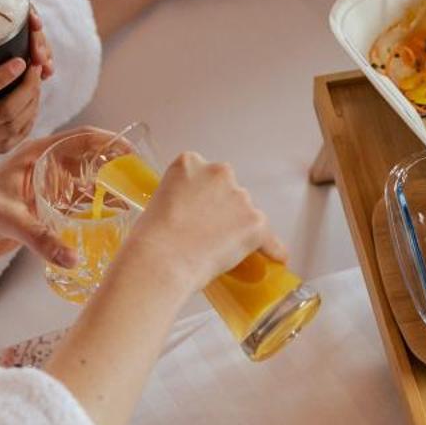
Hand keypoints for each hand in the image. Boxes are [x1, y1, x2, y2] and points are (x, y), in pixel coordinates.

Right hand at [0, 44, 42, 187]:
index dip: (4, 76)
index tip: (21, 60)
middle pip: (5, 113)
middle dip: (28, 89)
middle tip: (35, 68)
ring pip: (11, 131)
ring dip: (30, 108)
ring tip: (36, 85)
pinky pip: (5, 145)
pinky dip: (22, 128)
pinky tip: (29, 110)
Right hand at [115, 152, 284, 292]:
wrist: (161, 261)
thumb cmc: (150, 240)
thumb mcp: (156, 203)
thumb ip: (179, 200)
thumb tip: (189, 219)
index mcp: (189, 163)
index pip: (204, 174)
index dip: (201, 196)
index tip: (197, 212)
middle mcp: (218, 173)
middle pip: (228, 190)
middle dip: (223, 209)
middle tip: (206, 234)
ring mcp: (240, 197)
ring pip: (246, 212)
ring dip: (238, 227)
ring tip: (218, 252)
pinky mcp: (255, 222)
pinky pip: (269, 238)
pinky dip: (271, 249)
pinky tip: (275, 258)